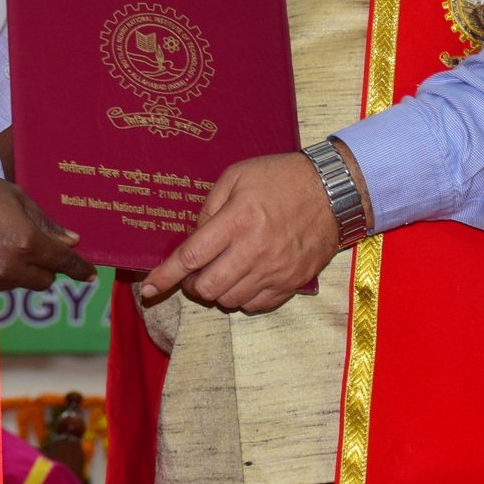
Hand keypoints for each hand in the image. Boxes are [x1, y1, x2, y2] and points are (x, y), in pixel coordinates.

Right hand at [0, 170, 96, 297]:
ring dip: (23, 269)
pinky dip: (0, 273)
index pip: (62, 261)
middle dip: (47, 266)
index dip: (80, 268)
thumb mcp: (12, 195)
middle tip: (36, 245)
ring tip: (2, 241)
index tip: (91, 275)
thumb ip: (44, 221)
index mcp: (25, 242)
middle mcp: (11, 267)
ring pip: (21, 284)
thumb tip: (70, 240)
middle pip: (44, 280)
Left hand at [140, 146, 365, 313]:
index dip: (166, 275)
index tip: (149, 288)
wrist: (334, 192)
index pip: (192, 256)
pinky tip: (242, 280)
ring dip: (216, 292)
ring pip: (230, 300)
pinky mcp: (291, 283)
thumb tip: (193, 237)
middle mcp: (255, 250)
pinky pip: (255, 306)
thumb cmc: (281, 178)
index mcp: (238, 220)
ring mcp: (275, 270)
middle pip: (208, 287)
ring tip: (220, 273)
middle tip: (193, 274)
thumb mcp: (237, 176)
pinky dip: (241, 298)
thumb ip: (209, 206)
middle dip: (191, 285)